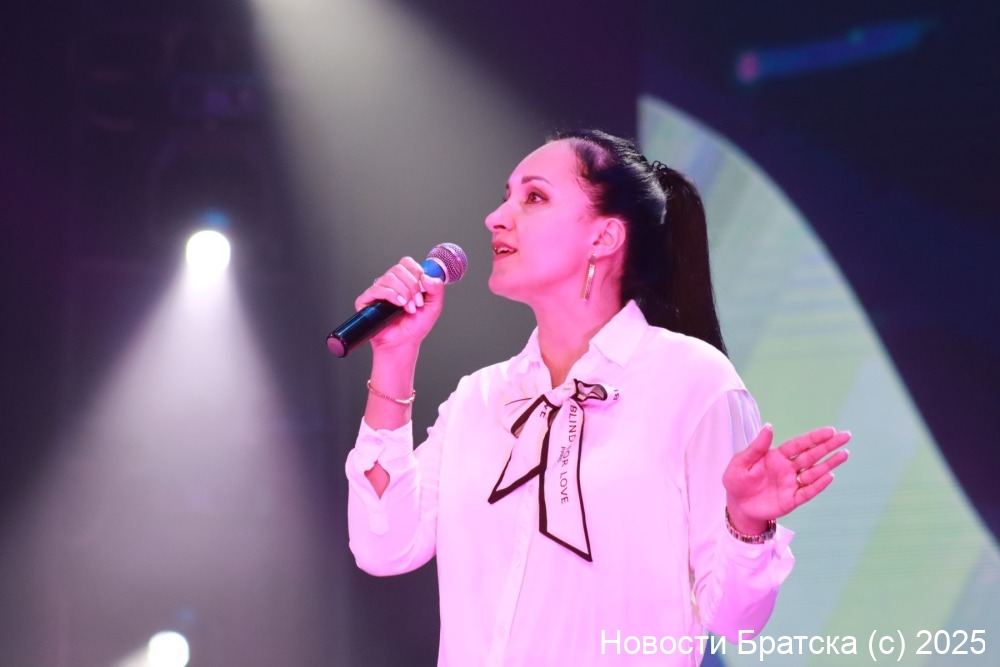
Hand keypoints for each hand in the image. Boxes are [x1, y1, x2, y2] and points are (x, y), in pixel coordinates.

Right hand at [354, 257, 445, 351]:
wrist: (403, 343)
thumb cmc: (414, 327)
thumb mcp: (434, 306)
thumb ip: (437, 289)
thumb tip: (427, 277)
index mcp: (405, 281)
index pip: (407, 263)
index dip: (416, 272)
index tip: (423, 288)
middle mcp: (391, 284)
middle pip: (398, 269)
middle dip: (412, 286)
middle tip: (417, 302)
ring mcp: (378, 291)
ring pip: (389, 278)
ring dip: (404, 292)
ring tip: (408, 308)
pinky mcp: (366, 300)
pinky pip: (377, 289)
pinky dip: (391, 295)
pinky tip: (398, 304)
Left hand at [722, 425, 850, 531]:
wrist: (737, 505)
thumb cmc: (737, 481)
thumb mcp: (741, 462)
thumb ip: (756, 447)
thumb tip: (769, 426)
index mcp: (776, 456)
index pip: (799, 444)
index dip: (814, 438)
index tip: (830, 431)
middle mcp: (788, 469)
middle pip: (812, 455)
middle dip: (829, 446)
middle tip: (846, 436)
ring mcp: (791, 484)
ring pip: (814, 472)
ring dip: (829, 464)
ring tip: (844, 454)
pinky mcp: (792, 500)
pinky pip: (807, 492)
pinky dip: (818, 485)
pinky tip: (829, 476)